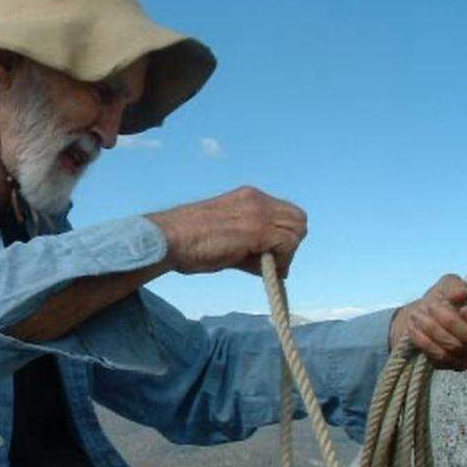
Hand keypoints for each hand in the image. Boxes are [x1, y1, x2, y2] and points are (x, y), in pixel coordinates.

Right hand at [145, 186, 307, 277]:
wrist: (168, 238)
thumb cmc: (187, 242)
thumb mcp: (224, 233)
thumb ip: (249, 242)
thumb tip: (269, 263)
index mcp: (248, 196)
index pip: (285, 213)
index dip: (282, 236)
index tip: (266, 253)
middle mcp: (256, 200)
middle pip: (298, 220)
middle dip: (289, 243)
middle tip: (269, 261)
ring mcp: (258, 213)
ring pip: (297, 232)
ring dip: (285, 253)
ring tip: (262, 266)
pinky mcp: (257, 230)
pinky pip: (287, 245)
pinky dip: (280, 261)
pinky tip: (259, 269)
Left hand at [389, 274, 466, 369]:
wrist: (423, 315)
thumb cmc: (443, 299)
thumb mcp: (447, 285)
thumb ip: (456, 285)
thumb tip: (464, 293)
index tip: (462, 308)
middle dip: (448, 321)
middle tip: (430, 306)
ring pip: (454, 348)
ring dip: (432, 329)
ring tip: (417, 315)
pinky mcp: (454, 365)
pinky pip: (441, 358)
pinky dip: (424, 341)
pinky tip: (414, 328)